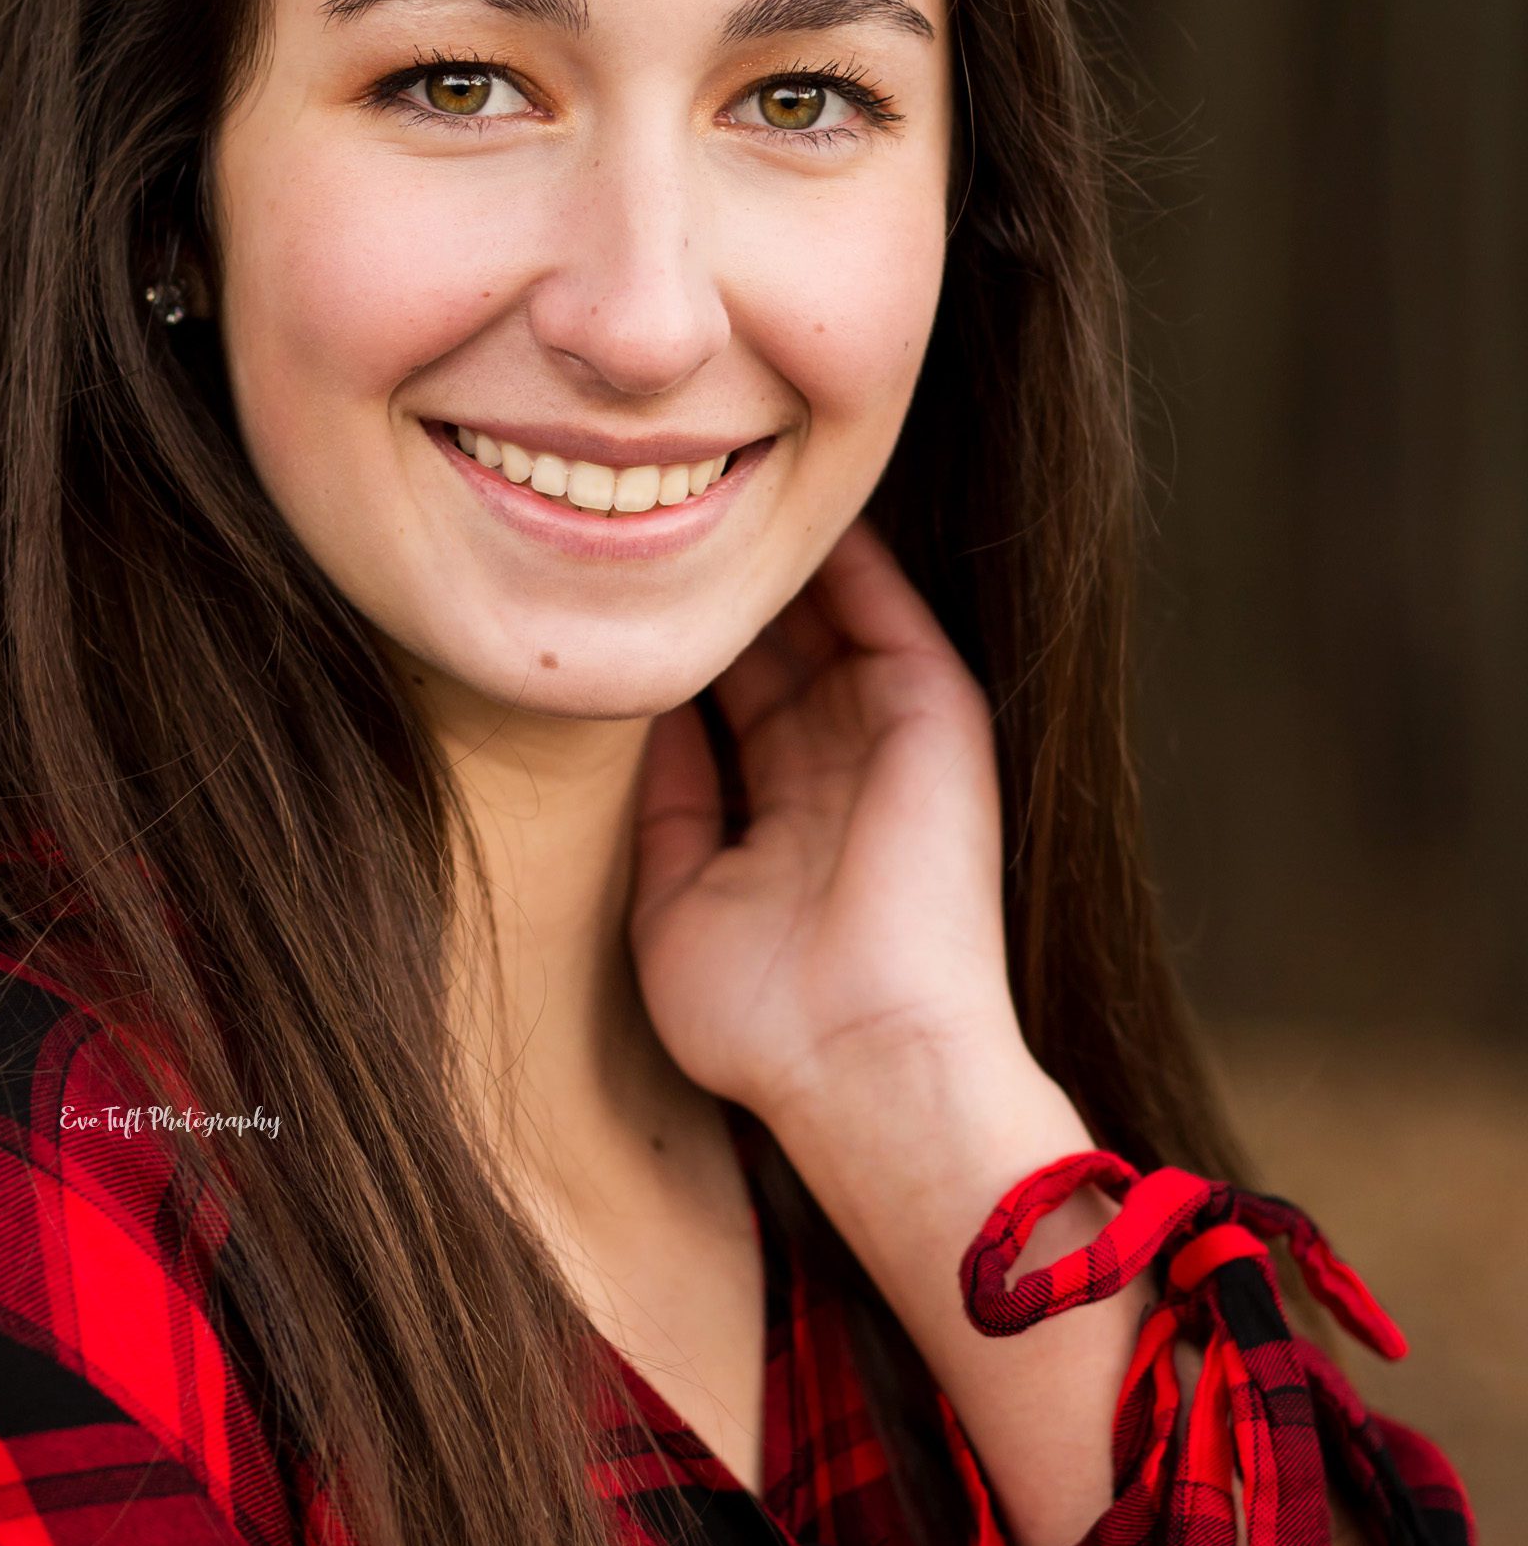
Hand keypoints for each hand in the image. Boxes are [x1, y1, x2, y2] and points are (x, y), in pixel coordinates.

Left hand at [629, 516, 1024, 1127]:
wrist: (862, 1057)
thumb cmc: (763, 1018)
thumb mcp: (673, 902)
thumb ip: (660, 806)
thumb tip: (633, 717)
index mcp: (785, 812)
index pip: (729, 698)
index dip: (677, 645)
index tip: (612, 592)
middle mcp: (840, 763)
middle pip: (770, 644)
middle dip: (716, 588)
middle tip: (646, 511)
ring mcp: (889, 732)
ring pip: (820, 613)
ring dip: (766, 558)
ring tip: (699, 487)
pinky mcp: (934, 708)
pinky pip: (883, 602)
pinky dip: (840, 551)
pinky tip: (779, 503)